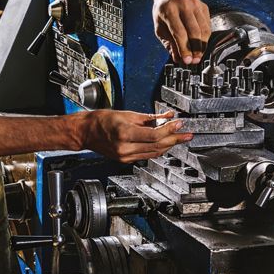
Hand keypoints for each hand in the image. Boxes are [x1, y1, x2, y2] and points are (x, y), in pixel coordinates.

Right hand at [71, 109, 191, 162]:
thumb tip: (167, 116)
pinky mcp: (125, 159)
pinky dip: (158, 149)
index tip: (180, 124)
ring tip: (180, 138)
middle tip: (187, 134)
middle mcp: (125, 148)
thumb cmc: (101, 120)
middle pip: (157, 146)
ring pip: (154, 153)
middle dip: (175, 140)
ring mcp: (125, 156)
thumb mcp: (127, 114)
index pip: (154, 135)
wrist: (86, 132)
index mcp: (125, 134)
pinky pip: (147, 155)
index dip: (170, 130)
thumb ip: (150, 117)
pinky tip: (165, 143)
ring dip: (168, 145)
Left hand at [153, 0, 210, 64]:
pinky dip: (206, 37)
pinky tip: (201, 44)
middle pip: (194, 32)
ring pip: (204, 29)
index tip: (187, 60)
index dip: (185, 49)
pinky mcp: (204, 7)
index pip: (180, 33)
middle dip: (196, 49)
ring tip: (199, 55)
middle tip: (195, 60)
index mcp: (169, 10)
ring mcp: (196, 5)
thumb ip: (169, 43)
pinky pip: (208, 25)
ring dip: (203, 45)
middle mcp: (184, 5)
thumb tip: (178, 58)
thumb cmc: (164, 8)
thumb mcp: (160, 26)